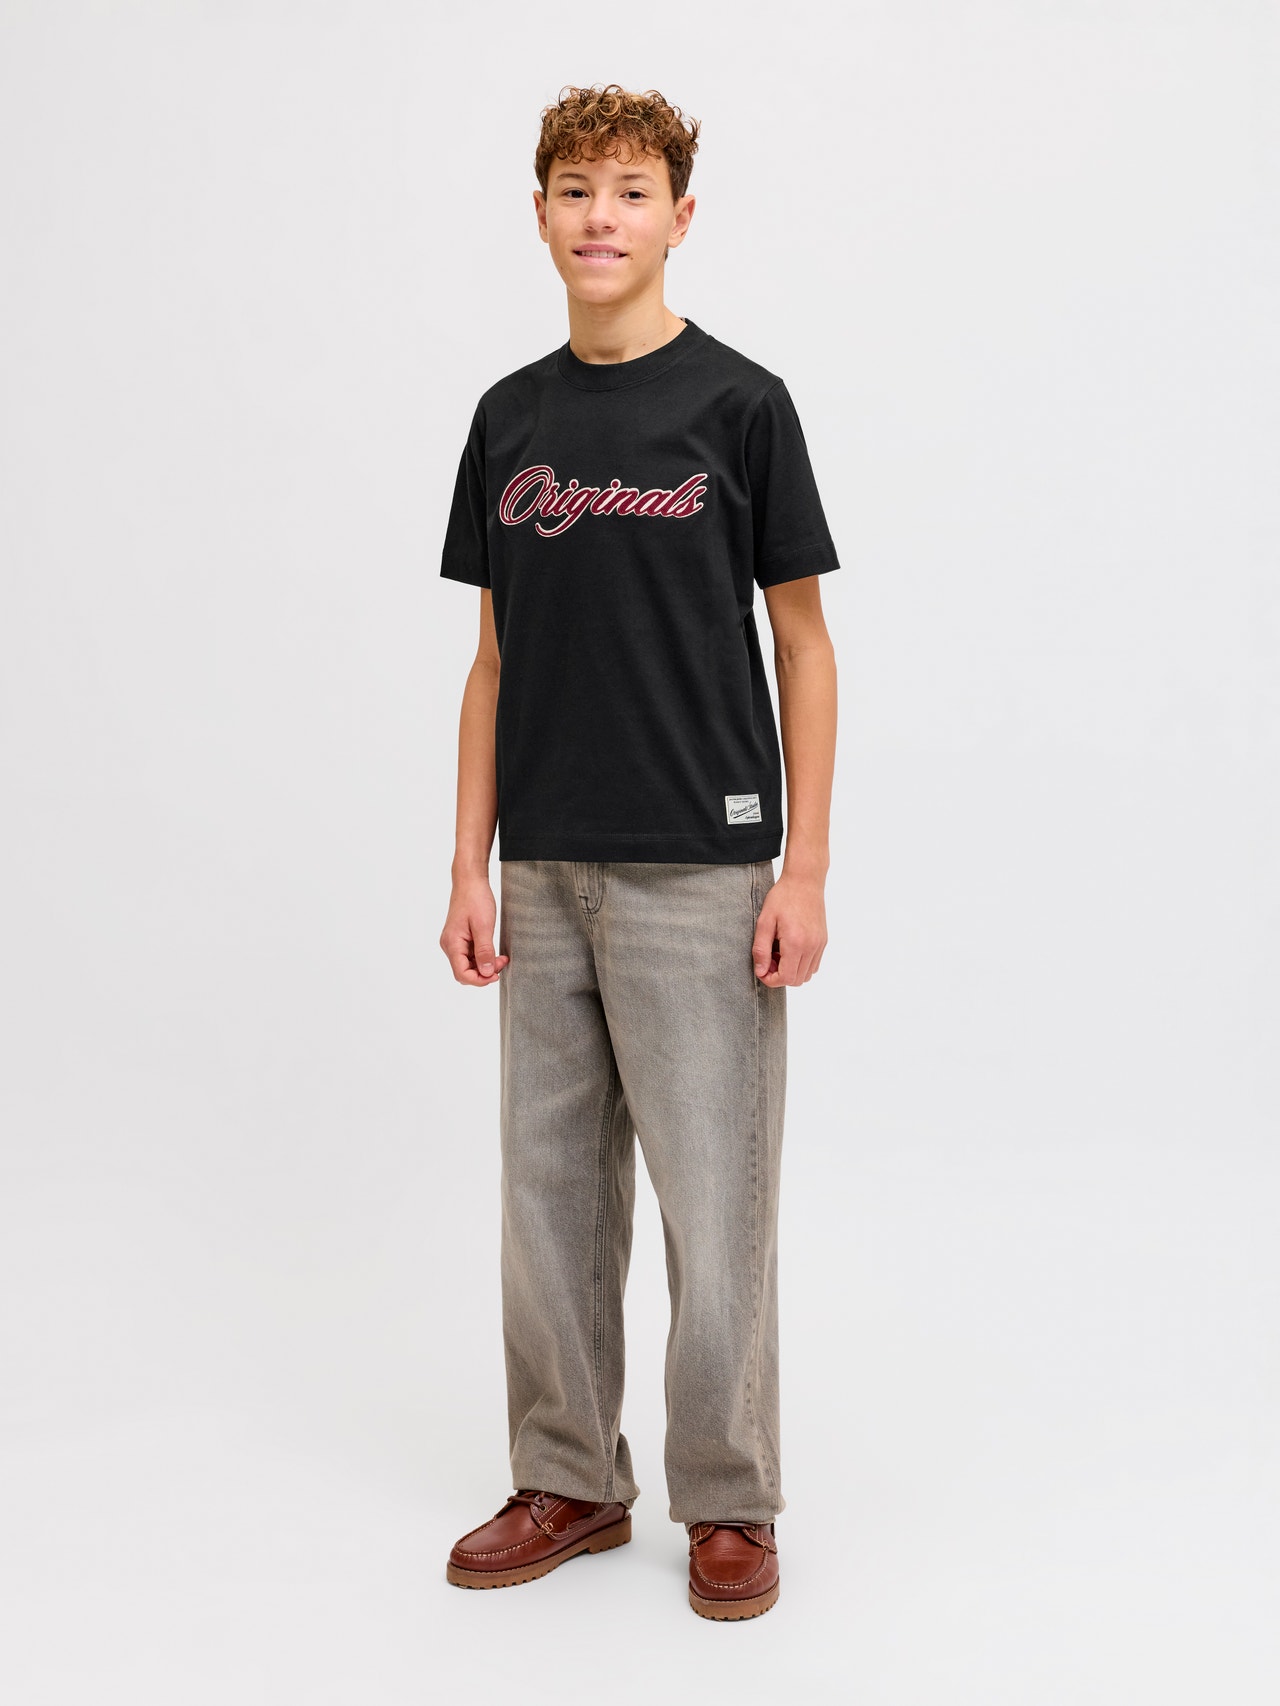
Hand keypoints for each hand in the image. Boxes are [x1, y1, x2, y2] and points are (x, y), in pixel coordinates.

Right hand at [440, 877, 510, 986]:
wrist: (470, 881)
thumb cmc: (475, 899)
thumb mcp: (484, 926)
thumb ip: (484, 951)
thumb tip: (487, 972)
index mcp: (452, 944)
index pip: (462, 974)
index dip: (479, 980)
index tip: (496, 975)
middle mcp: (450, 945)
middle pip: (464, 972)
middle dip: (484, 973)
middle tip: (502, 963)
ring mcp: (454, 942)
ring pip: (468, 965)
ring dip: (485, 965)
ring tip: (501, 957)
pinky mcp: (460, 939)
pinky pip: (470, 955)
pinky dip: (482, 957)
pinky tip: (494, 952)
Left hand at [751, 872, 827, 986]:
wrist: (804, 881)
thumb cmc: (783, 897)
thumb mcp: (764, 922)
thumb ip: (761, 949)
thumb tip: (761, 972)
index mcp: (796, 942)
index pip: (786, 978)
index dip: (771, 979)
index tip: (762, 969)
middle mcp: (811, 946)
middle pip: (797, 980)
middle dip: (780, 976)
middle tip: (769, 958)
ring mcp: (820, 944)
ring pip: (807, 975)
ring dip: (791, 971)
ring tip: (780, 952)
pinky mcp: (823, 941)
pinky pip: (814, 964)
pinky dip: (801, 964)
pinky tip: (790, 949)